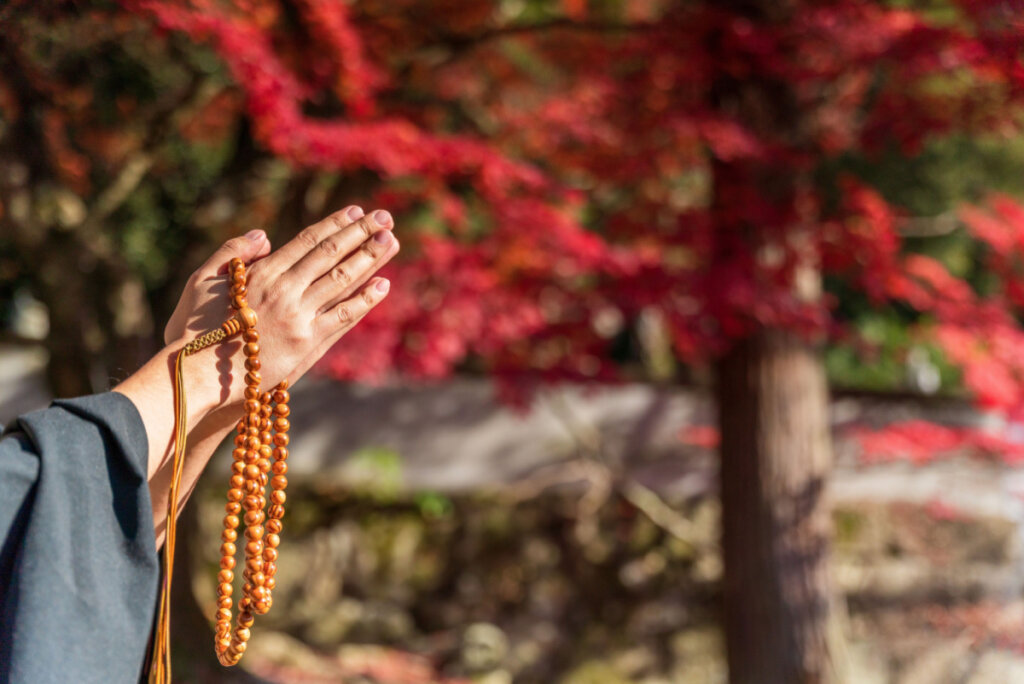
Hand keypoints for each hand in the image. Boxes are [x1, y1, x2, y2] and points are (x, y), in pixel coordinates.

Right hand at [165, 205, 398, 408]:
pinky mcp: (307, 344)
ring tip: (391, 240)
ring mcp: (298, 317)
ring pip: (342, 280)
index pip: (307, 241)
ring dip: (370, 258)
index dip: (335, 224)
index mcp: (261, 273)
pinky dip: (364, 301)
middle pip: (331, 254)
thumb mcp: (200, 281)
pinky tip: (383, 285)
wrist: (197, 376)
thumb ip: (231, 253)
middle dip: (361, 234)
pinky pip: (343, 318)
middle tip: (385, 217)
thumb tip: (265, 236)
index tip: (357, 212)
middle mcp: (284, 290)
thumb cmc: (192, 330)